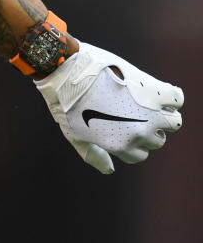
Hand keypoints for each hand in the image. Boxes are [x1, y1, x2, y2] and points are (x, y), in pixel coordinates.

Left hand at [35, 42, 182, 173]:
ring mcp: (147, 113)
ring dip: (164, 115)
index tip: (124, 126)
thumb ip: (92, 155)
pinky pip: (176, 99)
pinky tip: (157, 91)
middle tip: (132, 111)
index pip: (141, 154)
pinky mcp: (152, 91)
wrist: (67, 72)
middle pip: (157, 140)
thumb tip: (109, 170)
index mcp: (119, 146)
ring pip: (173, 123)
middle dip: (147, 128)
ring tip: (148, 103)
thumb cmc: (66, 102)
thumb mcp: (73, 135)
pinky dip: (170, 96)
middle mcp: (137, 133)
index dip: (133, 141)